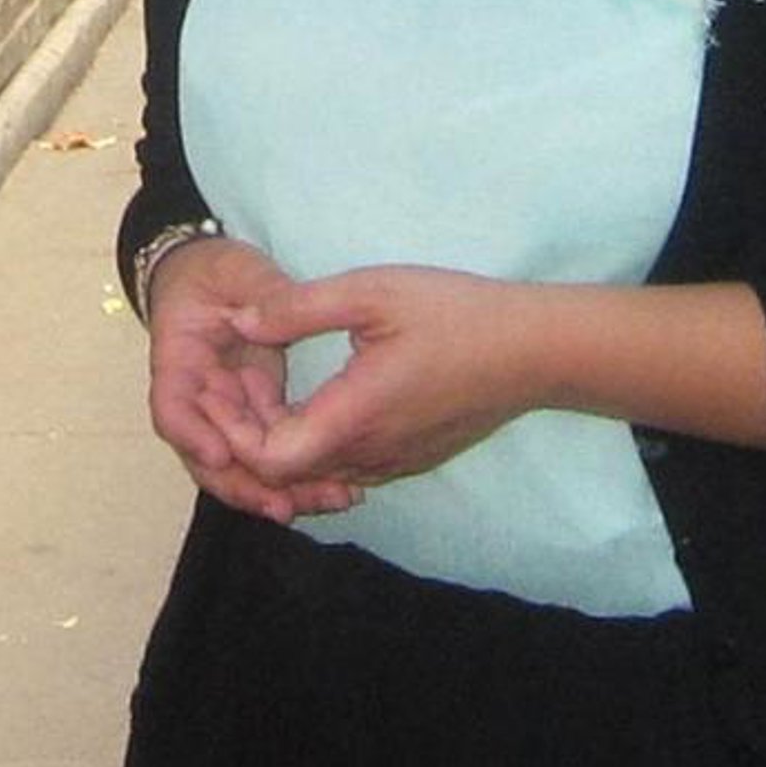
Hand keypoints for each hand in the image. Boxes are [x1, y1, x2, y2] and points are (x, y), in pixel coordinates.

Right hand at [146, 236, 363, 522]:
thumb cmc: (218, 271)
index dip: (193, 435)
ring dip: (274, 490)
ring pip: (239, 465)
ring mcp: (227, 410)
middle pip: (206, 456)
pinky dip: (295, 473)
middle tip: (283, 506)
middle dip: (243, 484)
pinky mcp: (256, 413)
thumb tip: (276, 312)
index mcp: (179, 362)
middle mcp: (198, 398)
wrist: (215, 279)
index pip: (172, 408)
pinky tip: (334, 487)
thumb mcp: (238, 270)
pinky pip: (269, 450)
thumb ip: (260, 292)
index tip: (223, 455)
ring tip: (323, 502)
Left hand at [226, 264, 551, 491]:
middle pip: (283, 474)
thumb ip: (298, 308)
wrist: (534, 351)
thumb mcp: (372, 292)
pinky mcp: (409, 460)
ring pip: (314, 474)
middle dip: (248, 433)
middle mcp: (368, 454)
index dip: (234, 429)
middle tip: (240, 379)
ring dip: (281, 441)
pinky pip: (346, 468)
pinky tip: (316, 401)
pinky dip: (316, 446)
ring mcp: (391, 463)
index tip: (231, 382)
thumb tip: (237, 322)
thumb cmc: (456, 314)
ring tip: (270, 388)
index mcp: (353, 417)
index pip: (266, 459)